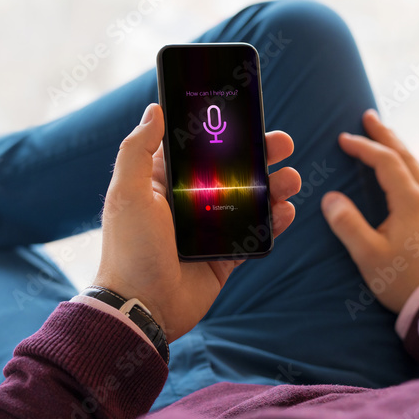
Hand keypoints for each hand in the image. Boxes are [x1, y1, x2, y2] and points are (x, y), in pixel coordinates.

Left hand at [93, 103, 301, 341]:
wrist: (142, 308)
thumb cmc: (129, 250)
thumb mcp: (126, 193)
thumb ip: (138, 149)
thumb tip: (154, 109)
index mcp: (164, 183)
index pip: (200, 149)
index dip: (225, 132)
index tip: (249, 118)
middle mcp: (189, 203)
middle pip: (234, 171)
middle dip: (262, 155)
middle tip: (285, 144)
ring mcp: (210, 230)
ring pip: (251, 200)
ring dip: (276, 186)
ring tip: (291, 180)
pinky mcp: (225, 257)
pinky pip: (256, 234)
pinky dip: (275, 222)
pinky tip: (287, 211)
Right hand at [321, 109, 418, 312]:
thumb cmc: (403, 280)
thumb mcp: (368, 255)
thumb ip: (348, 225)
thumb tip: (330, 198)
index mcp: (410, 201)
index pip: (385, 162)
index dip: (363, 147)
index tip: (342, 139)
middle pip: (405, 155)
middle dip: (385, 135)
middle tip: (368, 117)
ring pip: (418, 164)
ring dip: (399, 146)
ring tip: (385, 136)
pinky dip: (409, 163)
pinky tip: (406, 168)